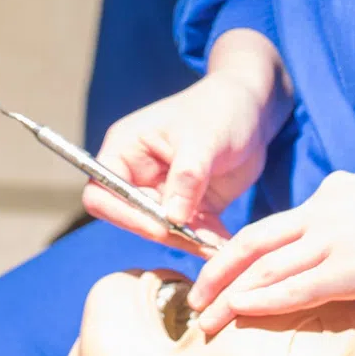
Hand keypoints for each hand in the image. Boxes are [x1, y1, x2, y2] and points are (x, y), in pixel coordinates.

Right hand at [82, 32, 290, 244]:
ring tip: (217, 246)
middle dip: (163, 233)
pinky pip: (191, 232)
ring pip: (164, 231)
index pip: (101, 193)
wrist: (252, 109)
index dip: (123, 214)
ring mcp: (164, 193)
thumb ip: (187, 176)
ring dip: (188, 241)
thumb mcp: (203, 139)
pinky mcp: (190, 206)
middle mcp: (138, 175)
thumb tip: (172, 218)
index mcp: (125, 150)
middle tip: (196, 241)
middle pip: (133, 218)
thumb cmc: (219, 109)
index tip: (159, 226)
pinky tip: (224, 243)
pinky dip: (206, 240)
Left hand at [187, 163, 354, 334]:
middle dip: (216, 273)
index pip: (272, 227)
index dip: (238, 253)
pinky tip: (239, 312)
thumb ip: (354, 219)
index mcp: (331, 195)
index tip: (218, 274)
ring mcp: (332, 239)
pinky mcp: (349, 267)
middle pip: (251, 244)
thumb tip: (345, 244)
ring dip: (229, 295)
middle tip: (192, 299)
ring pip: (264, 269)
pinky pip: (295, 287)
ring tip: (204, 320)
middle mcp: (322, 213)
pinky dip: (262, 300)